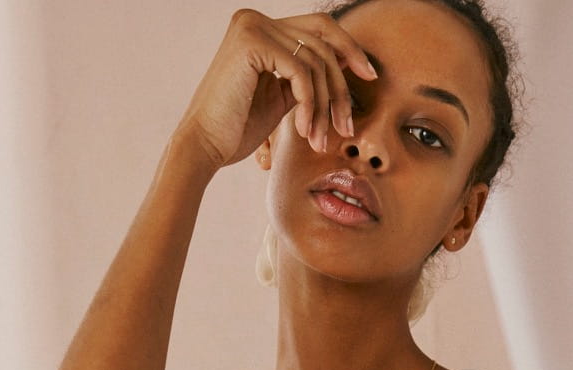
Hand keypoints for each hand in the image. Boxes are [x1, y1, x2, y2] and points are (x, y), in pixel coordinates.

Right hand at [172, 7, 378, 173]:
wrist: (204, 147)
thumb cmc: (237, 130)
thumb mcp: (279, 97)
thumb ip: (303, 78)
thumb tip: (341, 67)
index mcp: (261, 29)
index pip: (317, 27)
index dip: (348, 48)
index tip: (369, 76)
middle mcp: (255, 19)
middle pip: (322, 39)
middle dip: (342, 83)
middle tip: (348, 124)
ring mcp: (252, 26)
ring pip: (315, 60)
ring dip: (324, 106)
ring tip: (319, 140)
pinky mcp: (251, 42)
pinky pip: (301, 71)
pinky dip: (309, 104)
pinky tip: (304, 131)